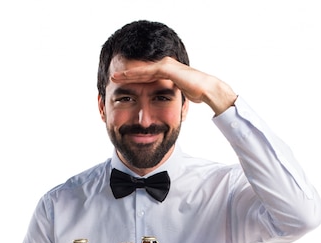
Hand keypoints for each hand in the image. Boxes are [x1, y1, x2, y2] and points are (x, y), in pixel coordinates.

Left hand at [110, 56, 236, 115]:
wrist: (207, 89)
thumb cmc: (197, 93)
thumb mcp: (179, 93)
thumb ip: (171, 93)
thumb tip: (168, 100)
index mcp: (167, 71)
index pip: (146, 75)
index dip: (134, 79)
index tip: (122, 84)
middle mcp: (165, 65)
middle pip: (141, 70)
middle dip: (127, 74)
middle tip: (113, 77)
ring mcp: (165, 65)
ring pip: (142, 69)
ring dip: (127, 73)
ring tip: (114, 77)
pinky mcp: (167, 68)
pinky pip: (147, 71)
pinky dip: (136, 74)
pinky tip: (126, 77)